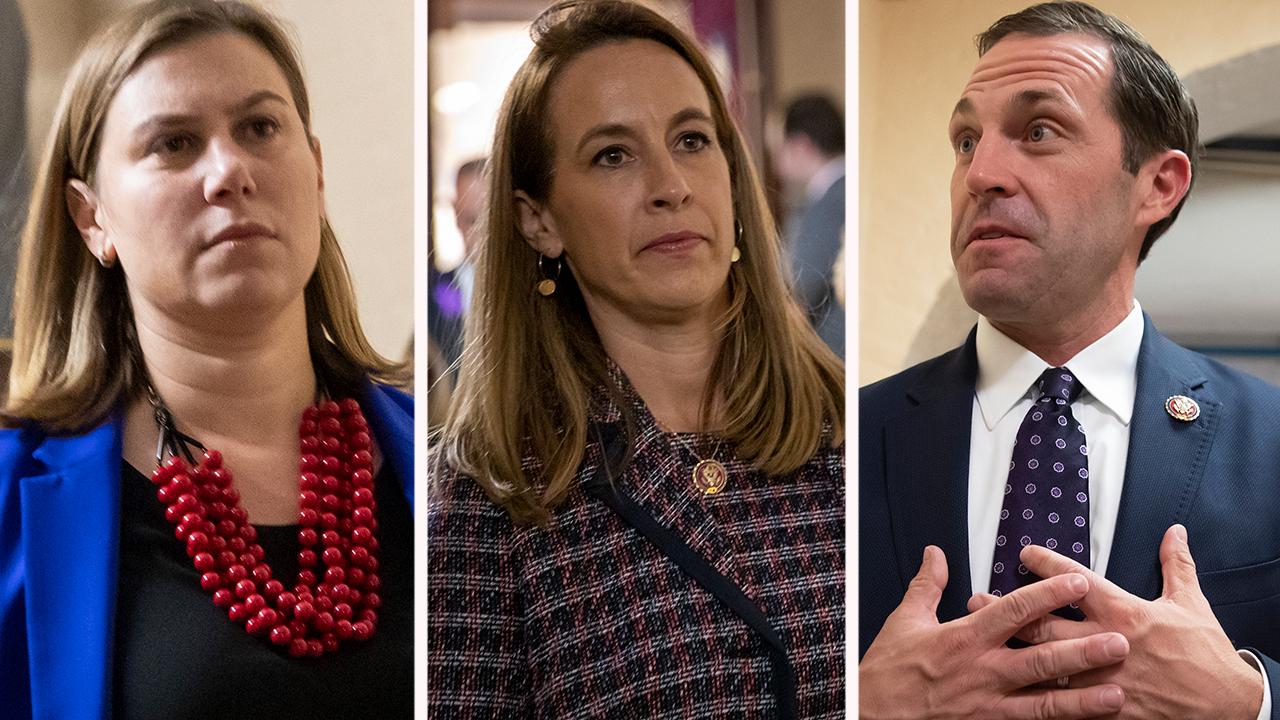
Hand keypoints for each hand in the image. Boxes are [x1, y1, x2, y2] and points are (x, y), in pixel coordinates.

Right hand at [860, 545, 1129, 718]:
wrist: (872, 714)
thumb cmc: (889, 672)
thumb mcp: (904, 621)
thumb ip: (927, 585)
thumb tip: (935, 554)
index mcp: (964, 639)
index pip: (1014, 612)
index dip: (1048, 595)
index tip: (1078, 583)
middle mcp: (982, 672)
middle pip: (1041, 659)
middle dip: (1083, 651)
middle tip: (1120, 643)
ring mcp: (988, 706)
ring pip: (1044, 702)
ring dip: (1083, 700)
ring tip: (1117, 696)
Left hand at [969, 525, 1263, 719]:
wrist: (1225, 705)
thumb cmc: (1205, 653)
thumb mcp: (1191, 603)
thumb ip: (1176, 565)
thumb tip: (1173, 533)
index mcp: (1125, 611)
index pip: (1076, 580)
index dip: (1046, 564)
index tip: (1024, 554)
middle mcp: (1107, 642)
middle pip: (1045, 622)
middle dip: (1008, 609)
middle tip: (978, 599)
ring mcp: (1102, 677)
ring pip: (1044, 662)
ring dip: (1012, 650)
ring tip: (982, 639)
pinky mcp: (1106, 707)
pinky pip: (1063, 700)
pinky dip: (1037, 692)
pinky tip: (1011, 686)